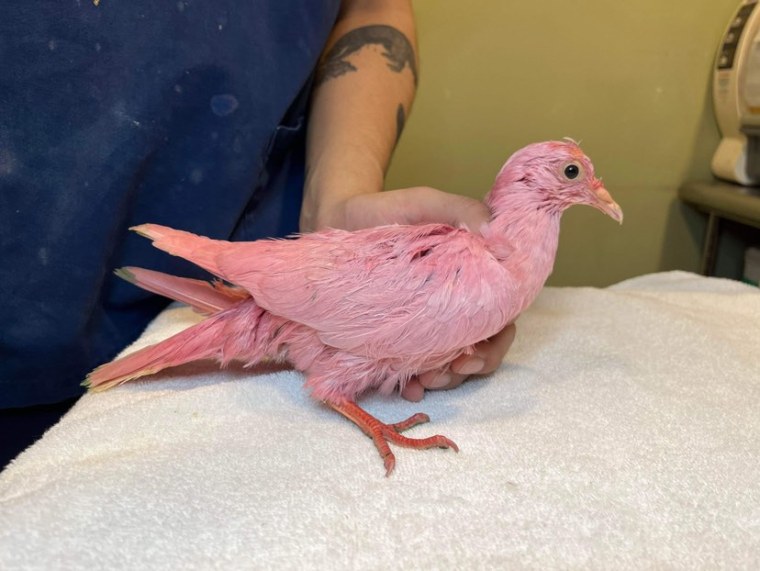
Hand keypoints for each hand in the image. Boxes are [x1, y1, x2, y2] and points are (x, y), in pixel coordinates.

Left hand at [310, 186, 517, 401]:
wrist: (336, 217)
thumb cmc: (385, 210)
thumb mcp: (424, 202)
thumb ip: (462, 210)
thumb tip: (499, 240)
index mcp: (471, 278)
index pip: (500, 317)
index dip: (495, 342)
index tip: (473, 354)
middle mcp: (453, 305)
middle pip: (478, 350)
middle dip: (466, 370)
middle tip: (443, 373)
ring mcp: (424, 323)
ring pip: (448, 365)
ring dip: (443, 380)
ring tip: (422, 381)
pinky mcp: (394, 334)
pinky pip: (410, 367)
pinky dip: (413, 383)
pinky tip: (406, 387)